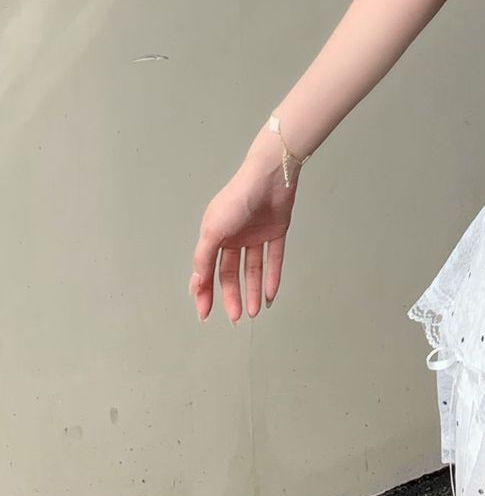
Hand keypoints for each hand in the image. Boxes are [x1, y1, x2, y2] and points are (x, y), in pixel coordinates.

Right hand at [189, 135, 300, 322]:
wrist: (269, 177)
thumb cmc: (237, 199)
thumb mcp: (213, 230)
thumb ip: (204, 257)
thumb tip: (197, 283)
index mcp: (215, 235)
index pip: (208, 270)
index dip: (205, 292)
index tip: (205, 313)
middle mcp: (234, 237)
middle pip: (231, 273)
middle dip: (232, 296)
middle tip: (236, 318)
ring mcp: (255, 235)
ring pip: (253, 269)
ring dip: (253, 291)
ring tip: (255, 312)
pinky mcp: (276, 232)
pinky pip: (274, 259)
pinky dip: (273, 277)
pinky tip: (271, 295)